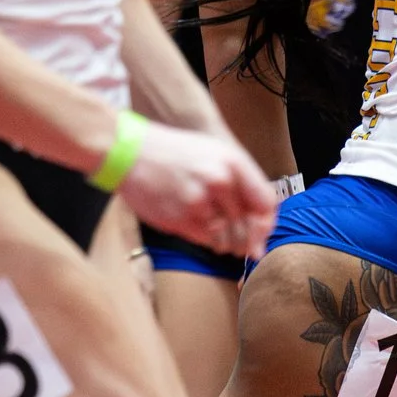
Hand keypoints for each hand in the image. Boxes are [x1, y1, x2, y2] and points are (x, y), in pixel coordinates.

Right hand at [117, 120, 276, 259]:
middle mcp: (219, 181)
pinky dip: (208, 241)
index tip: (262, 232)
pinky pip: (207, 241)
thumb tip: (261, 221)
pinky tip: (198, 227)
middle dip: (248, 240)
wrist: (130, 152)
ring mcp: (199, 201)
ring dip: (227, 243)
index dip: (267, 223)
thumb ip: (241, 182)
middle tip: (243, 244)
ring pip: (228, 239)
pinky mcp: (180, 218)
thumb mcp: (214, 153)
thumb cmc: (175, 153)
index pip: (266, 203)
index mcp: (233, 162)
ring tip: (217, 233)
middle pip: (249, 226)